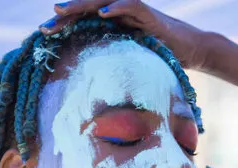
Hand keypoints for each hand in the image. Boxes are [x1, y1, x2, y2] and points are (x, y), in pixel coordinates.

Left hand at [40, 0, 210, 69]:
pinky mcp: (150, 15)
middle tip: (45, 26)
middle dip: (66, 16)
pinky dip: (118, 8)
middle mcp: (121, 13)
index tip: (44, 34)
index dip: (65, 25)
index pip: (84, 20)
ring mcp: (135, 11)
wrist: (192, 50)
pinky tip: (103, 13)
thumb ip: (114, 66)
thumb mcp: (132, 63)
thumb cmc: (161, 59)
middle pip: (88, 8)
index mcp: (113, 23)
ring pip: (104, 1)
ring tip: (62, 11)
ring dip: (82, 5)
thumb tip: (92, 88)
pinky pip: (132, 6)